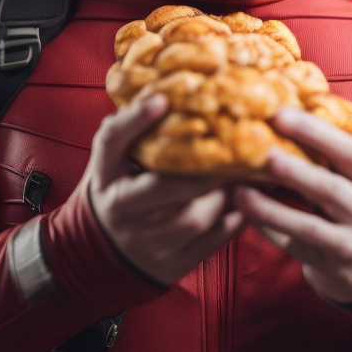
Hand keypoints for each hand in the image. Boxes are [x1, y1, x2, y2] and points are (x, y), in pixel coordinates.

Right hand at [84, 93, 244, 286]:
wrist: (103, 250)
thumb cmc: (119, 187)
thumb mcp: (113, 159)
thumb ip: (131, 129)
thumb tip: (166, 87)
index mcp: (106, 175)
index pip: (113, 141)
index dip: (135, 119)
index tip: (161, 98)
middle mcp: (122, 209)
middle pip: (163, 187)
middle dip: (203, 169)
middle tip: (236, 148)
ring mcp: (146, 241)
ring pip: (193, 218)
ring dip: (224, 195)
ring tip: (247, 174)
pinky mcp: (171, 265)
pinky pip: (210, 242)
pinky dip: (234, 220)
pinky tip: (248, 200)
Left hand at [232, 107, 351, 305]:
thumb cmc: (351, 209)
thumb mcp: (351, 181)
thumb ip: (326, 156)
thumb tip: (279, 113)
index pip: (351, 151)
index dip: (318, 132)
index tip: (282, 113)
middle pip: (329, 187)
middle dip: (295, 168)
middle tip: (263, 150)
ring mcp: (351, 241)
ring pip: (309, 223)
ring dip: (272, 206)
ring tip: (240, 188)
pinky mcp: (332, 265)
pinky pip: (295, 246)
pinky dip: (269, 229)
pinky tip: (246, 212)